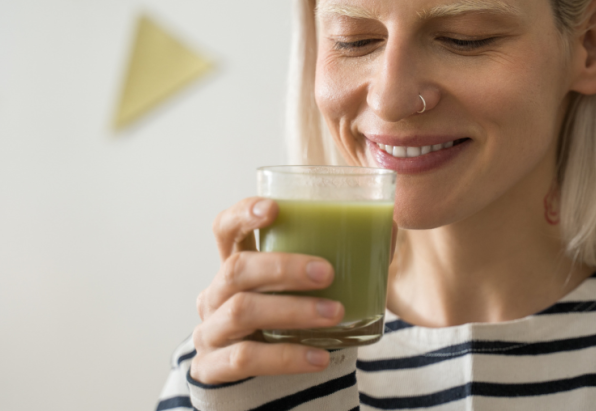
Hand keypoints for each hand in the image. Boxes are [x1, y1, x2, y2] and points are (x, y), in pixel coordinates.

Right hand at [189, 197, 344, 384]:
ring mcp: (210, 332)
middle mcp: (214, 295)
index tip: (275, 208)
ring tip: (335, 314)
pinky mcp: (213, 369)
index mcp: (234, 267)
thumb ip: (329, 261)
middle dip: (283, 267)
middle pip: (236, 269)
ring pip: (242, 311)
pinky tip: (319, 358)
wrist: (265, 388)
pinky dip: (286, 357)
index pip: (225, 229)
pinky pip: (246, 358)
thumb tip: (385, 226)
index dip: (243, 214)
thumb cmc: (287, 325)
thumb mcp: (296, 293)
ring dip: (293, 310)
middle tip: (327, 272)